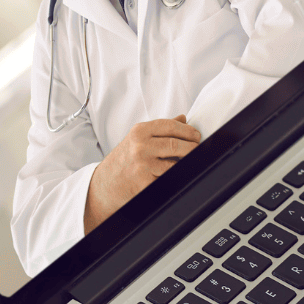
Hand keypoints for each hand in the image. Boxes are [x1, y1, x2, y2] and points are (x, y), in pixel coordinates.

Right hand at [85, 115, 200, 228]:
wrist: (104, 185)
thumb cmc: (122, 161)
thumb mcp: (137, 139)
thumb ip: (160, 129)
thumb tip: (183, 119)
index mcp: (139, 132)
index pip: (170, 126)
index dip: (188, 131)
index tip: (196, 136)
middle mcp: (140, 147)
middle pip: (176, 145)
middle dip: (193, 147)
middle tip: (198, 149)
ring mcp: (142, 166)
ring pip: (175, 163)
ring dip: (185, 163)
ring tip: (187, 161)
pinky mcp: (146, 184)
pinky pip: (168, 178)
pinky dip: (175, 176)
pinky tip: (174, 174)